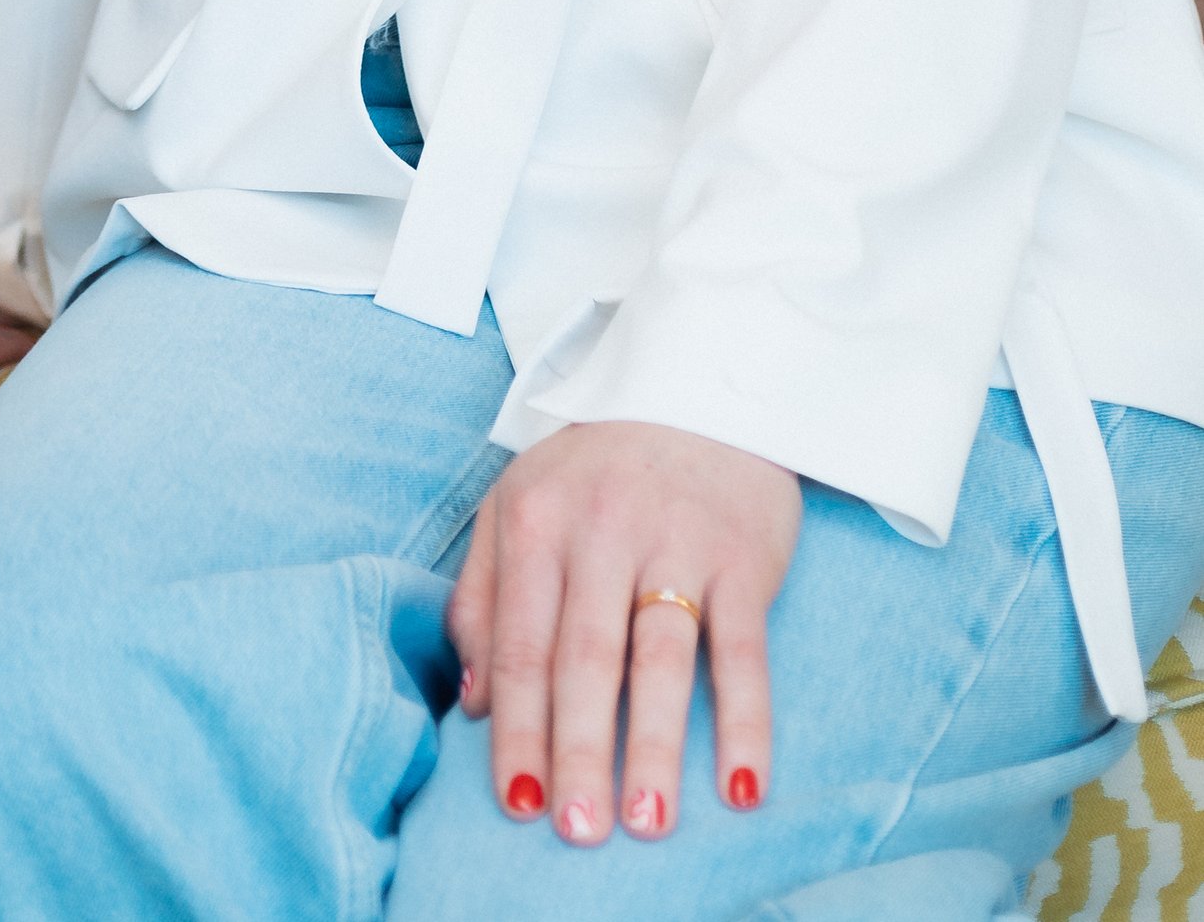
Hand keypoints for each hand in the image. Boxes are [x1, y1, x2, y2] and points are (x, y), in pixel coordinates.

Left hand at [449, 420, 800, 844]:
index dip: (516, 729)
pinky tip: (742, 785)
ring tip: (647, 823)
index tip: (516, 804)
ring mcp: (675, 542)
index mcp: (535, 522)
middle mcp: (600, 531)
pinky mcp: (741, 555)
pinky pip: (744, 649)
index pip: (519, 645)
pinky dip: (745, 719)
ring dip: (655, 747)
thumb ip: (482, 595)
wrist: (698, 384)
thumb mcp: (519, 504)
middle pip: (584, 659)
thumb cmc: (596, 467)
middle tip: (576, 831)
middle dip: (578, 751)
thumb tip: (471, 700)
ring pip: (659, 658)